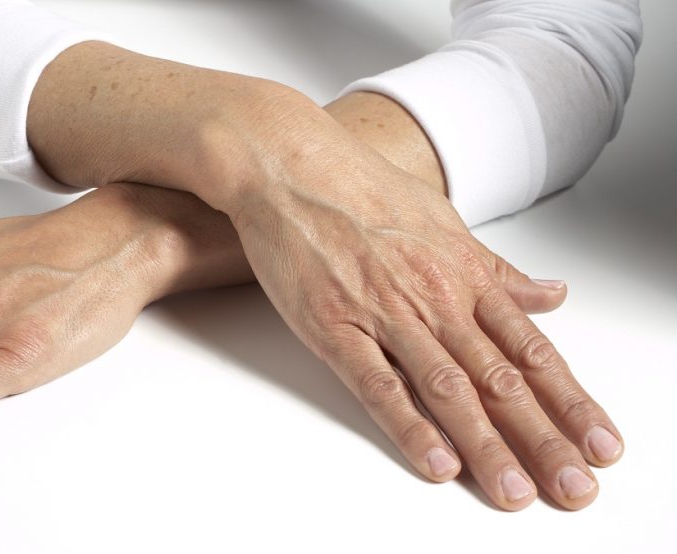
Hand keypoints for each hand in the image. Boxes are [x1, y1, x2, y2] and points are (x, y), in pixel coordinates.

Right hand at [29, 42, 616, 509]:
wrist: (290, 164)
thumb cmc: (361, 188)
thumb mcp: (443, 222)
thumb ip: (497, 270)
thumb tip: (551, 296)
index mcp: (464, 273)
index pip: (531, 349)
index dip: (569, 400)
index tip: (598, 441)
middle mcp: (435, 297)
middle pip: (501, 379)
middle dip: (543, 439)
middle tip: (573, 488)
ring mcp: (384, 313)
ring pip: (448, 389)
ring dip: (487, 446)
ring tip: (515, 492)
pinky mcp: (334, 327)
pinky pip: (378, 385)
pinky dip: (411, 426)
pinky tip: (438, 462)